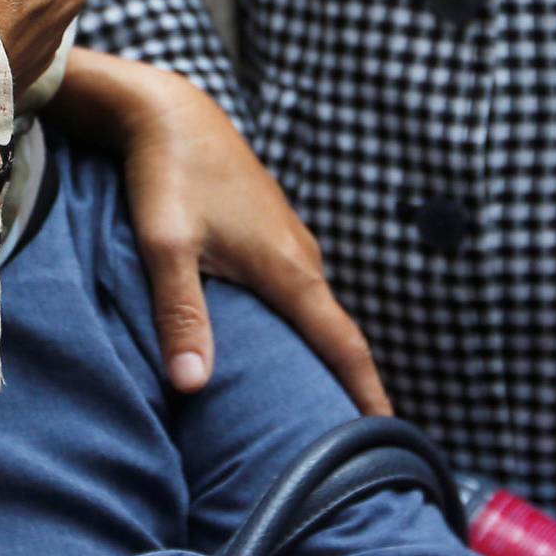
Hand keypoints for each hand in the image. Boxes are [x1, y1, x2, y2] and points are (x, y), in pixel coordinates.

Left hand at [55, 51, 388, 413]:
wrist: (168, 112)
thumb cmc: (167, 176)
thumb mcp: (166, 247)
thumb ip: (181, 314)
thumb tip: (192, 385)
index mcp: (289, 270)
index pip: (343, 345)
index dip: (367, 393)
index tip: (389, 438)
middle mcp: (302, 258)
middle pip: (334, 335)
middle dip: (345, 385)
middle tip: (352, 443)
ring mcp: (289, 242)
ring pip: (313, 311)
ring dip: (319, 353)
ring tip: (316, 404)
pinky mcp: (269, 231)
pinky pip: (295, 290)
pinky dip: (297, 323)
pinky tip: (278, 344)